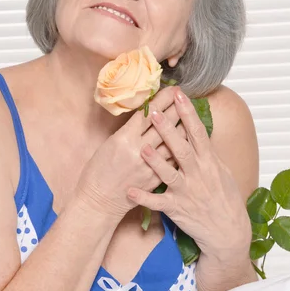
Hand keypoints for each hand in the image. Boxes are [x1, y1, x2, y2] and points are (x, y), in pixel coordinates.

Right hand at [74, 86, 186, 223]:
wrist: (99, 201)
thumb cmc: (98, 171)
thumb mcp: (109, 144)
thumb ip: (128, 130)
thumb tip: (145, 115)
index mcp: (124, 138)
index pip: (147, 113)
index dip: (162, 99)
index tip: (172, 89)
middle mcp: (139, 150)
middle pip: (163, 125)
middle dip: (176, 108)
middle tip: (185, 96)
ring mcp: (149, 166)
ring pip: (172, 142)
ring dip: (183, 127)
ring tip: (191, 116)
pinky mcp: (155, 179)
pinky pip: (172, 161)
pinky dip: (180, 150)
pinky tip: (188, 142)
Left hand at [127, 88, 251, 261]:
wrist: (227, 231)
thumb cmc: (224, 198)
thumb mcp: (221, 171)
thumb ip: (207, 152)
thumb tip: (197, 130)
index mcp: (208, 162)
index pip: (197, 132)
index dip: (188, 113)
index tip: (179, 95)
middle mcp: (197, 174)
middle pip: (181, 149)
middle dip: (168, 130)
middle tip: (155, 112)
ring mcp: (186, 191)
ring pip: (168, 174)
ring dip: (155, 161)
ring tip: (142, 147)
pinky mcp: (176, 208)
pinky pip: (157, 202)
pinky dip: (143, 197)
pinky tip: (130, 191)